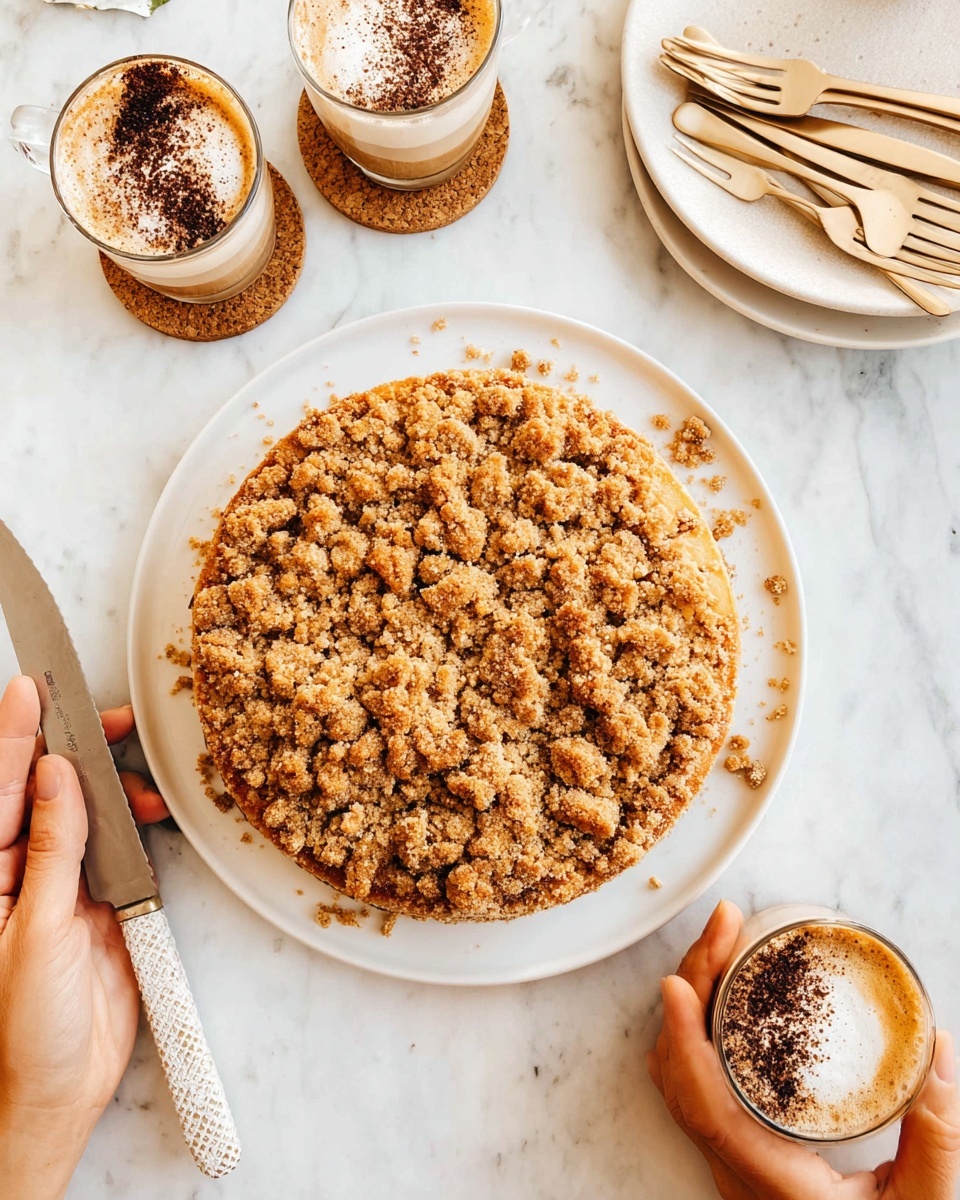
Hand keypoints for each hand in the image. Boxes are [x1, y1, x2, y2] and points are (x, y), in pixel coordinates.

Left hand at [0, 676, 169, 1199]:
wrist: (60, 1093)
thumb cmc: (24, 1030)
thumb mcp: (37, 933)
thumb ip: (52, 850)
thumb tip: (56, 777)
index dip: (14, 737)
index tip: (31, 688)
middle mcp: (17, 872)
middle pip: (40, 791)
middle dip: (70, 749)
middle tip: (101, 716)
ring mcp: (60, 885)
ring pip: (85, 813)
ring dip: (113, 790)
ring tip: (140, 780)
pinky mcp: (101, 902)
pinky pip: (119, 847)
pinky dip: (136, 825)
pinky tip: (149, 812)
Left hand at [648, 900, 959, 1199]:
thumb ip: (936, 1140)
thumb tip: (939, 1051)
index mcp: (770, 1181)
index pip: (704, 1107)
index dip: (684, 1040)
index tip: (676, 983)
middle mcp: (737, 1170)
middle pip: (681, 1074)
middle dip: (691, 990)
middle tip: (721, 928)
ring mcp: (732, 1161)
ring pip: (679, 1077)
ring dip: (689, 1005)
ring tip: (718, 947)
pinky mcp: (739, 1151)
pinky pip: (694, 1084)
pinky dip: (694, 1032)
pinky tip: (716, 999)